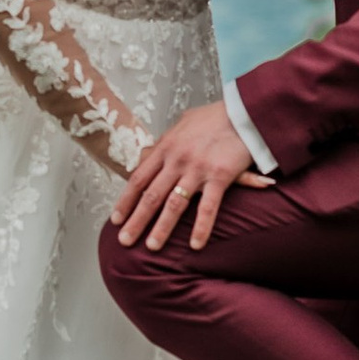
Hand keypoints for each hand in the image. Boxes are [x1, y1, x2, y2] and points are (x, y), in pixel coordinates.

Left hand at [112, 103, 271, 250]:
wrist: (242, 112)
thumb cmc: (214, 118)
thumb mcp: (183, 124)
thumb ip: (167, 141)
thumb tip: (152, 153)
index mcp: (165, 147)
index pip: (139, 178)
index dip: (126, 200)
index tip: (116, 218)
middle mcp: (177, 159)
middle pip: (151, 195)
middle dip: (136, 220)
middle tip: (124, 241)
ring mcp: (197, 168)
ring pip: (174, 204)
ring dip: (161, 228)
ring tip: (151, 248)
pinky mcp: (219, 176)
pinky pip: (207, 208)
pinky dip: (201, 228)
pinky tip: (195, 245)